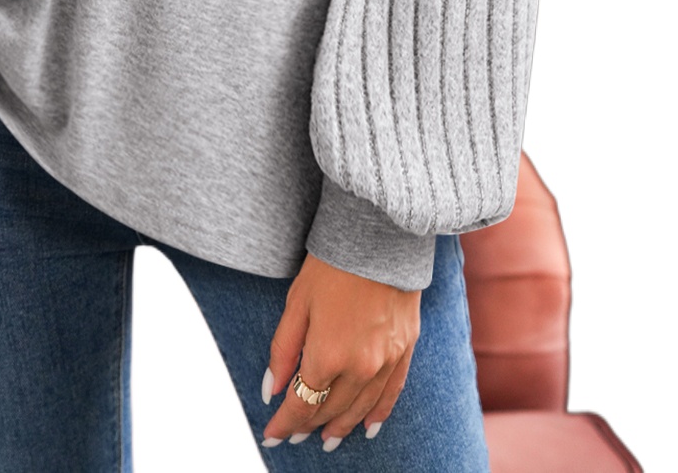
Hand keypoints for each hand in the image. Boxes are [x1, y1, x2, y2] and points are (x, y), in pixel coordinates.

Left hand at [260, 252, 420, 448]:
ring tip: (328, 439)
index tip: (271, 433)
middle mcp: (360, 367)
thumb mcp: (296, 303)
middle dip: (309, 425)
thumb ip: (283, 350)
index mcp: (327, 355)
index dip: (284, 423)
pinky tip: (367, 427)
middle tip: (294, 435)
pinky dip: (378, 415)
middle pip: (331, 410)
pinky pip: (391, 395)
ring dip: (342, 427)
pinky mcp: (406, 350)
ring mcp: (387, 361)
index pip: (301, 404)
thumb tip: (271, 390)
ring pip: (361, 409)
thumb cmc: (331, 265)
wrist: (380, 237)